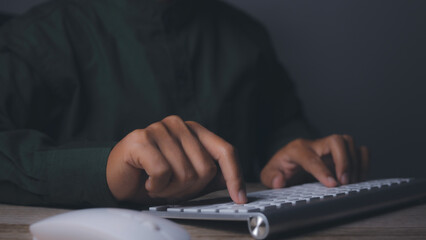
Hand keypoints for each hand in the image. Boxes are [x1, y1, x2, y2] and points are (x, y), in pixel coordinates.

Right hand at [106, 115, 246, 204]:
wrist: (116, 179)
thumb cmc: (152, 176)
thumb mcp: (187, 179)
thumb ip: (210, 177)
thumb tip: (236, 186)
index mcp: (194, 131)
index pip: (225, 150)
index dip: (234, 176)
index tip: (239, 197)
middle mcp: (179, 125)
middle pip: (206, 168)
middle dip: (190, 188)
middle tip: (171, 188)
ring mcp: (160, 129)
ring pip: (185, 173)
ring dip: (171, 190)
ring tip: (157, 184)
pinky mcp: (141, 138)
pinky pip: (163, 172)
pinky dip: (156, 186)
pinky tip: (147, 181)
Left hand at [261, 134, 368, 188]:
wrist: (285, 163)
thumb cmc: (279, 169)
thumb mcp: (268, 175)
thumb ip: (271, 178)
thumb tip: (279, 181)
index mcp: (296, 150)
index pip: (311, 157)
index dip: (322, 170)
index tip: (333, 184)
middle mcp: (315, 145)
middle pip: (336, 140)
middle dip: (344, 161)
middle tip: (345, 182)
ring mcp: (328, 147)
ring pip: (348, 141)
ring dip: (355, 162)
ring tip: (352, 182)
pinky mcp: (339, 153)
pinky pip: (358, 149)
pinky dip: (363, 161)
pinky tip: (358, 177)